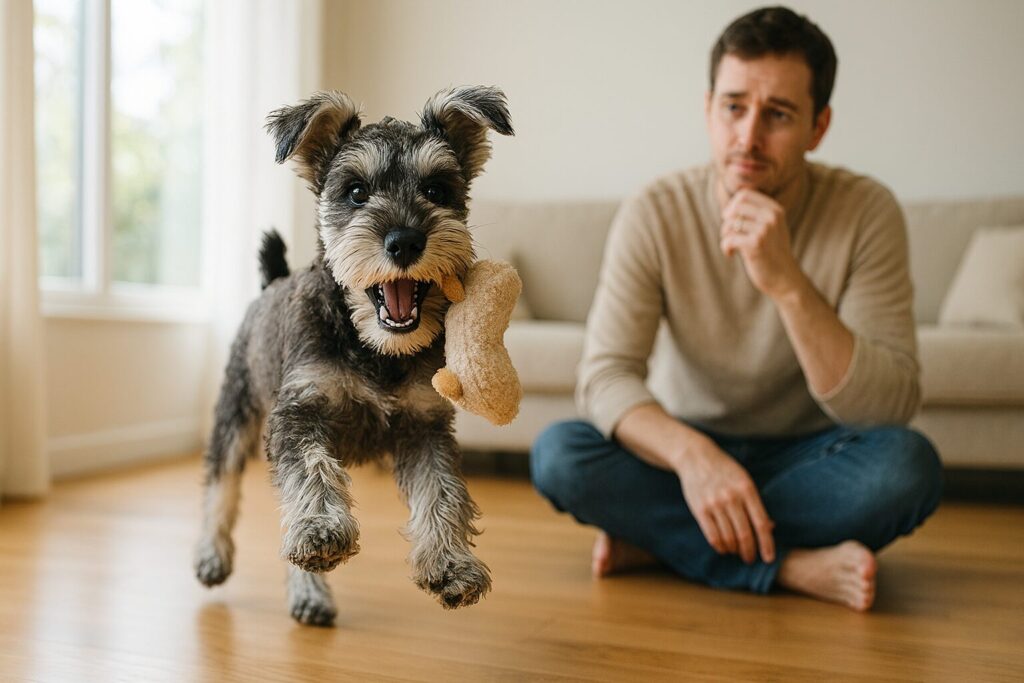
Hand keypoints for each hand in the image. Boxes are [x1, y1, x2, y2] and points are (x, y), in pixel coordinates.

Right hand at [675, 439, 775, 563]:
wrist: (696, 457)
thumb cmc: (725, 470)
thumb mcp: (744, 480)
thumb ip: (756, 504)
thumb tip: (770, 528)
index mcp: (747, 489)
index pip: (761, 523)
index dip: (767, 544)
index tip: (769, 558)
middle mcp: (731, 497)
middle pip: (745, 534)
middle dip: (749, 551)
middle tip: (750, 559)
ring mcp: (714, 503)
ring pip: (728, 537)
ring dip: (734, 550)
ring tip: (736, 552)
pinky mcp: (700, 509)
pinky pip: (712, 535)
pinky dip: (719, 546)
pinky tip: (723, 548)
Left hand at [720, 189, 804, 299]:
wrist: (784, 278)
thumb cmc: (772, 253)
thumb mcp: (770, 228)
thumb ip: (756, 215)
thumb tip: (729, 206)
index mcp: (775, 210)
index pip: (744, 195)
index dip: (732, 206)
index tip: (730, 219)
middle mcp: (771, 217)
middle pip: (735, 207)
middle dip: (726, 221)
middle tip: (728, 234)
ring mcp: (765, 229)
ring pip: (729, 224)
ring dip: (725, 236)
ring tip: (732, 246)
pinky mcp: (755, 244)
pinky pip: (728, 239)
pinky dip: (725, 248)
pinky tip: (730, 255)